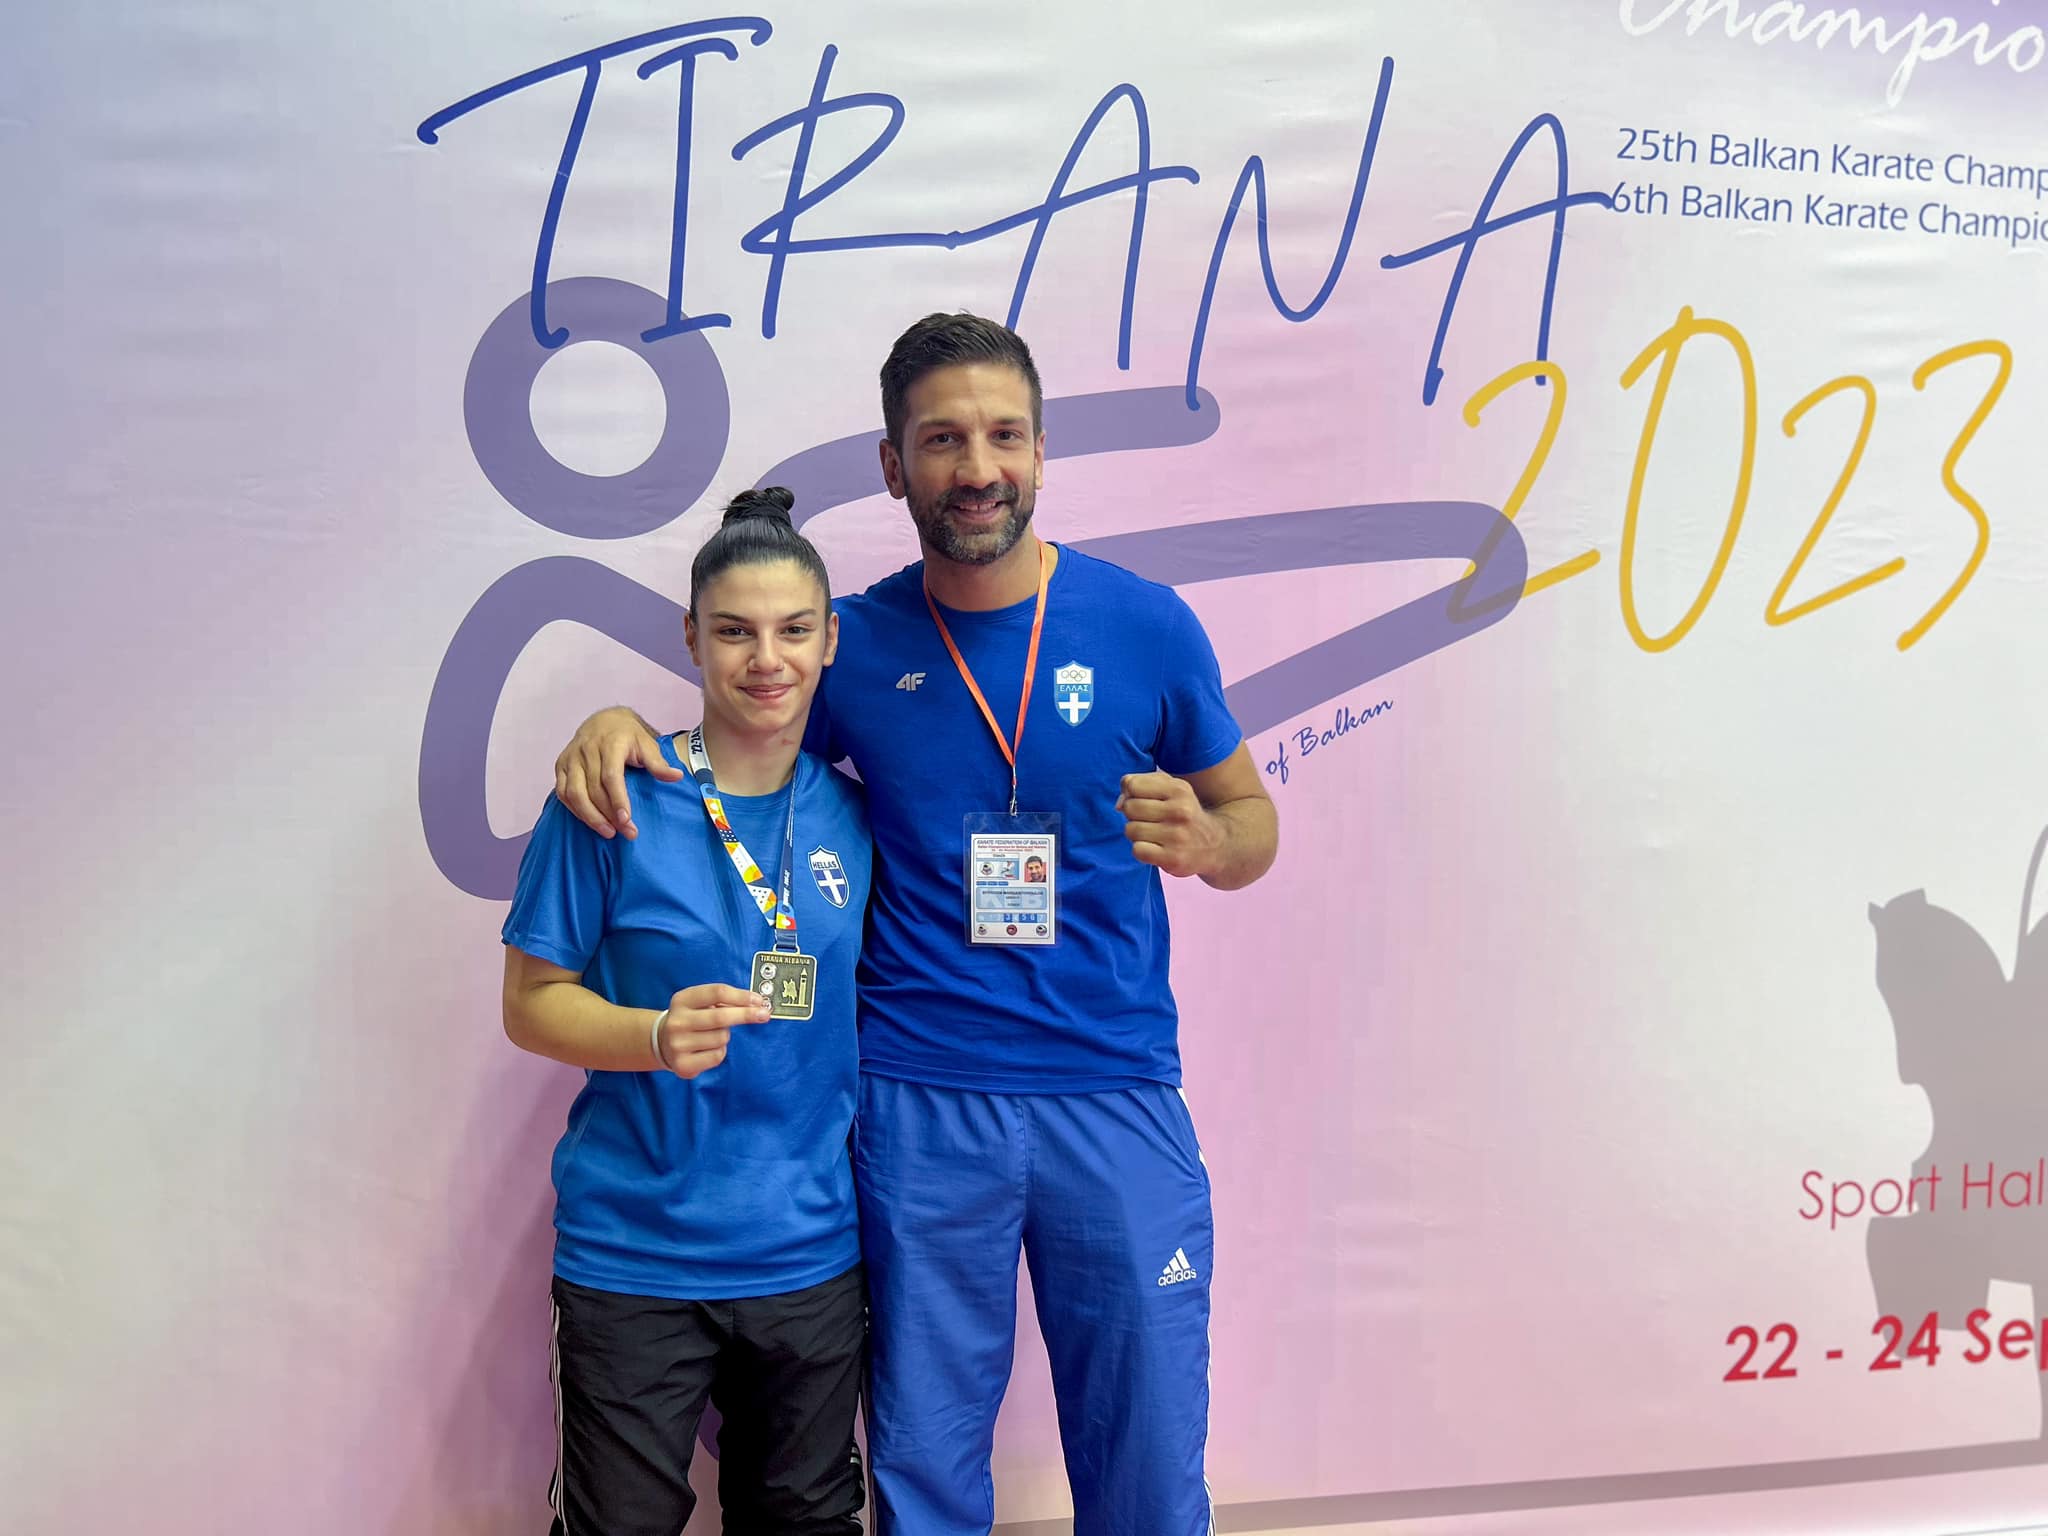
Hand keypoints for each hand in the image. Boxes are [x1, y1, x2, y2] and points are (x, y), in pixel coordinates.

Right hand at [554, 707, 679, 838]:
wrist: (604, 720)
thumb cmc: (629, 736)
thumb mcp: (647, 744)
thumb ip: (658, 763)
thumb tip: (677, 777)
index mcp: (610, 743)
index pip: (611, 776)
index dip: (618, 800)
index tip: (627, 821)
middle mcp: (587, 749)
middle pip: (594, 789)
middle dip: (608, 815)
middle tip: (626, 832)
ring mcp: (571, 757)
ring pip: (574, 793)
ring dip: (590, 816)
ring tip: (608, 832)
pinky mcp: (560, 765)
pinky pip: (562, 792)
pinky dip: (575, 809)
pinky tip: (590, 820)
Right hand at [655, 984, 772, 1077]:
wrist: (661, 1042)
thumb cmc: (691, 1018)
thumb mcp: (698, 1002)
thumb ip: (722, 1000)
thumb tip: (756, 1004)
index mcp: (682, 1000)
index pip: (717, 992)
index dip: (741, 996)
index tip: (759, 1000)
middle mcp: (677, 1021)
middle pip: (721, 1016)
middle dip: (746, 1015)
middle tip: (764, 1014)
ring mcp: (678, 1044)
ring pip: (722, 1038)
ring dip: (725, 1036)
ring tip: (711, 1034)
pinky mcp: (683, 1065)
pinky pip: (717, 1056)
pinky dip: (720, 1052)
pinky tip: (707, 1048)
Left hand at [1117, 771, 1221, 878]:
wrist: (1215, 844)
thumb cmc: (1184, 812)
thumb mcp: (1171, 788)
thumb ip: (1141, 785)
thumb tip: (1118, 804)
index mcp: (1178, 789)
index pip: (1132, 785)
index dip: (1131, 794)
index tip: (1143, 801)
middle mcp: (1180, 811)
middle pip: (1129, 808)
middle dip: (1133, 815)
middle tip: (1149, 820)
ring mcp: (1177, 836)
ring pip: (1131, 830)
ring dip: (1137, 834)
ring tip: (1153, 835)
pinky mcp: (1173, 858)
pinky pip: (1137, 850)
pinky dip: (1141, 850)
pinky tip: (1154, 848)